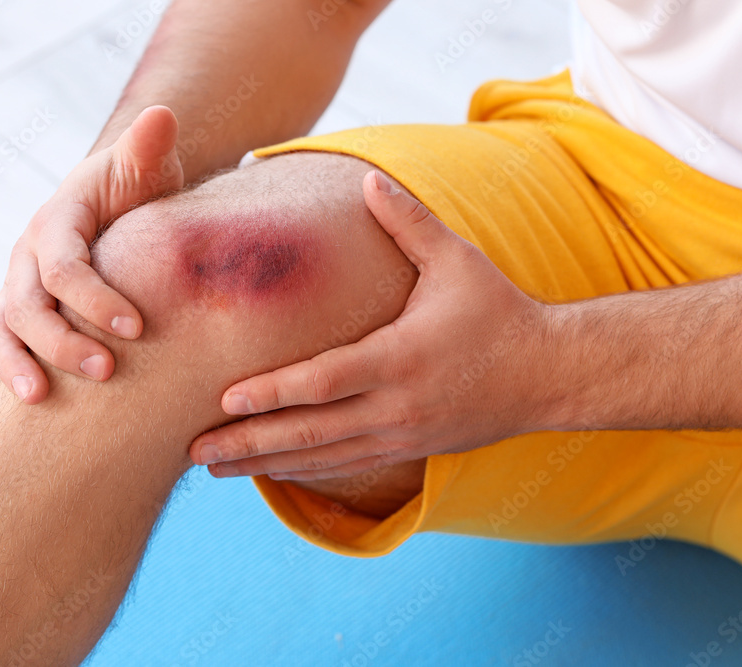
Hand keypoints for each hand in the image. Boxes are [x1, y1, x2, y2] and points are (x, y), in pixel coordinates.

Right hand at [0, 106, 183, 406]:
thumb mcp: (145, 165)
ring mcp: (17, 283)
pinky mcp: (17, 308)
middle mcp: (27, 254)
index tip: (137, 329)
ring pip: (2, 327)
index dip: (95, 299)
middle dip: (61, 341)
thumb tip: (163, 115)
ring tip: (37, 399)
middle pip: (30, 304)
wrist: (118, 201)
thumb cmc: (137, 187)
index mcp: (57, 222)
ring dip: (13, 363)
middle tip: (105, 372)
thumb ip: (148, 146)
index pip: (65, 265)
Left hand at [189, 170, 553, 479]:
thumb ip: (409, 222)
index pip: (324, 381)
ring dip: (264, 464)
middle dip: (248, 443)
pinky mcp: (407, 451)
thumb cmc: (499, 312)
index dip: (272, 393)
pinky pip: (343, 466)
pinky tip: (266, 470)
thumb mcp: (458, 260)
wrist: (550, 375)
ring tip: (212, 469)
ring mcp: (401, 436)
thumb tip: (367, 176)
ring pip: (321, 458)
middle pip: (310, 432)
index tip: (223, 401)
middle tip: (192, 450)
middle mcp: (396, 406)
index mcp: (401, 357)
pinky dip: (300, 471)